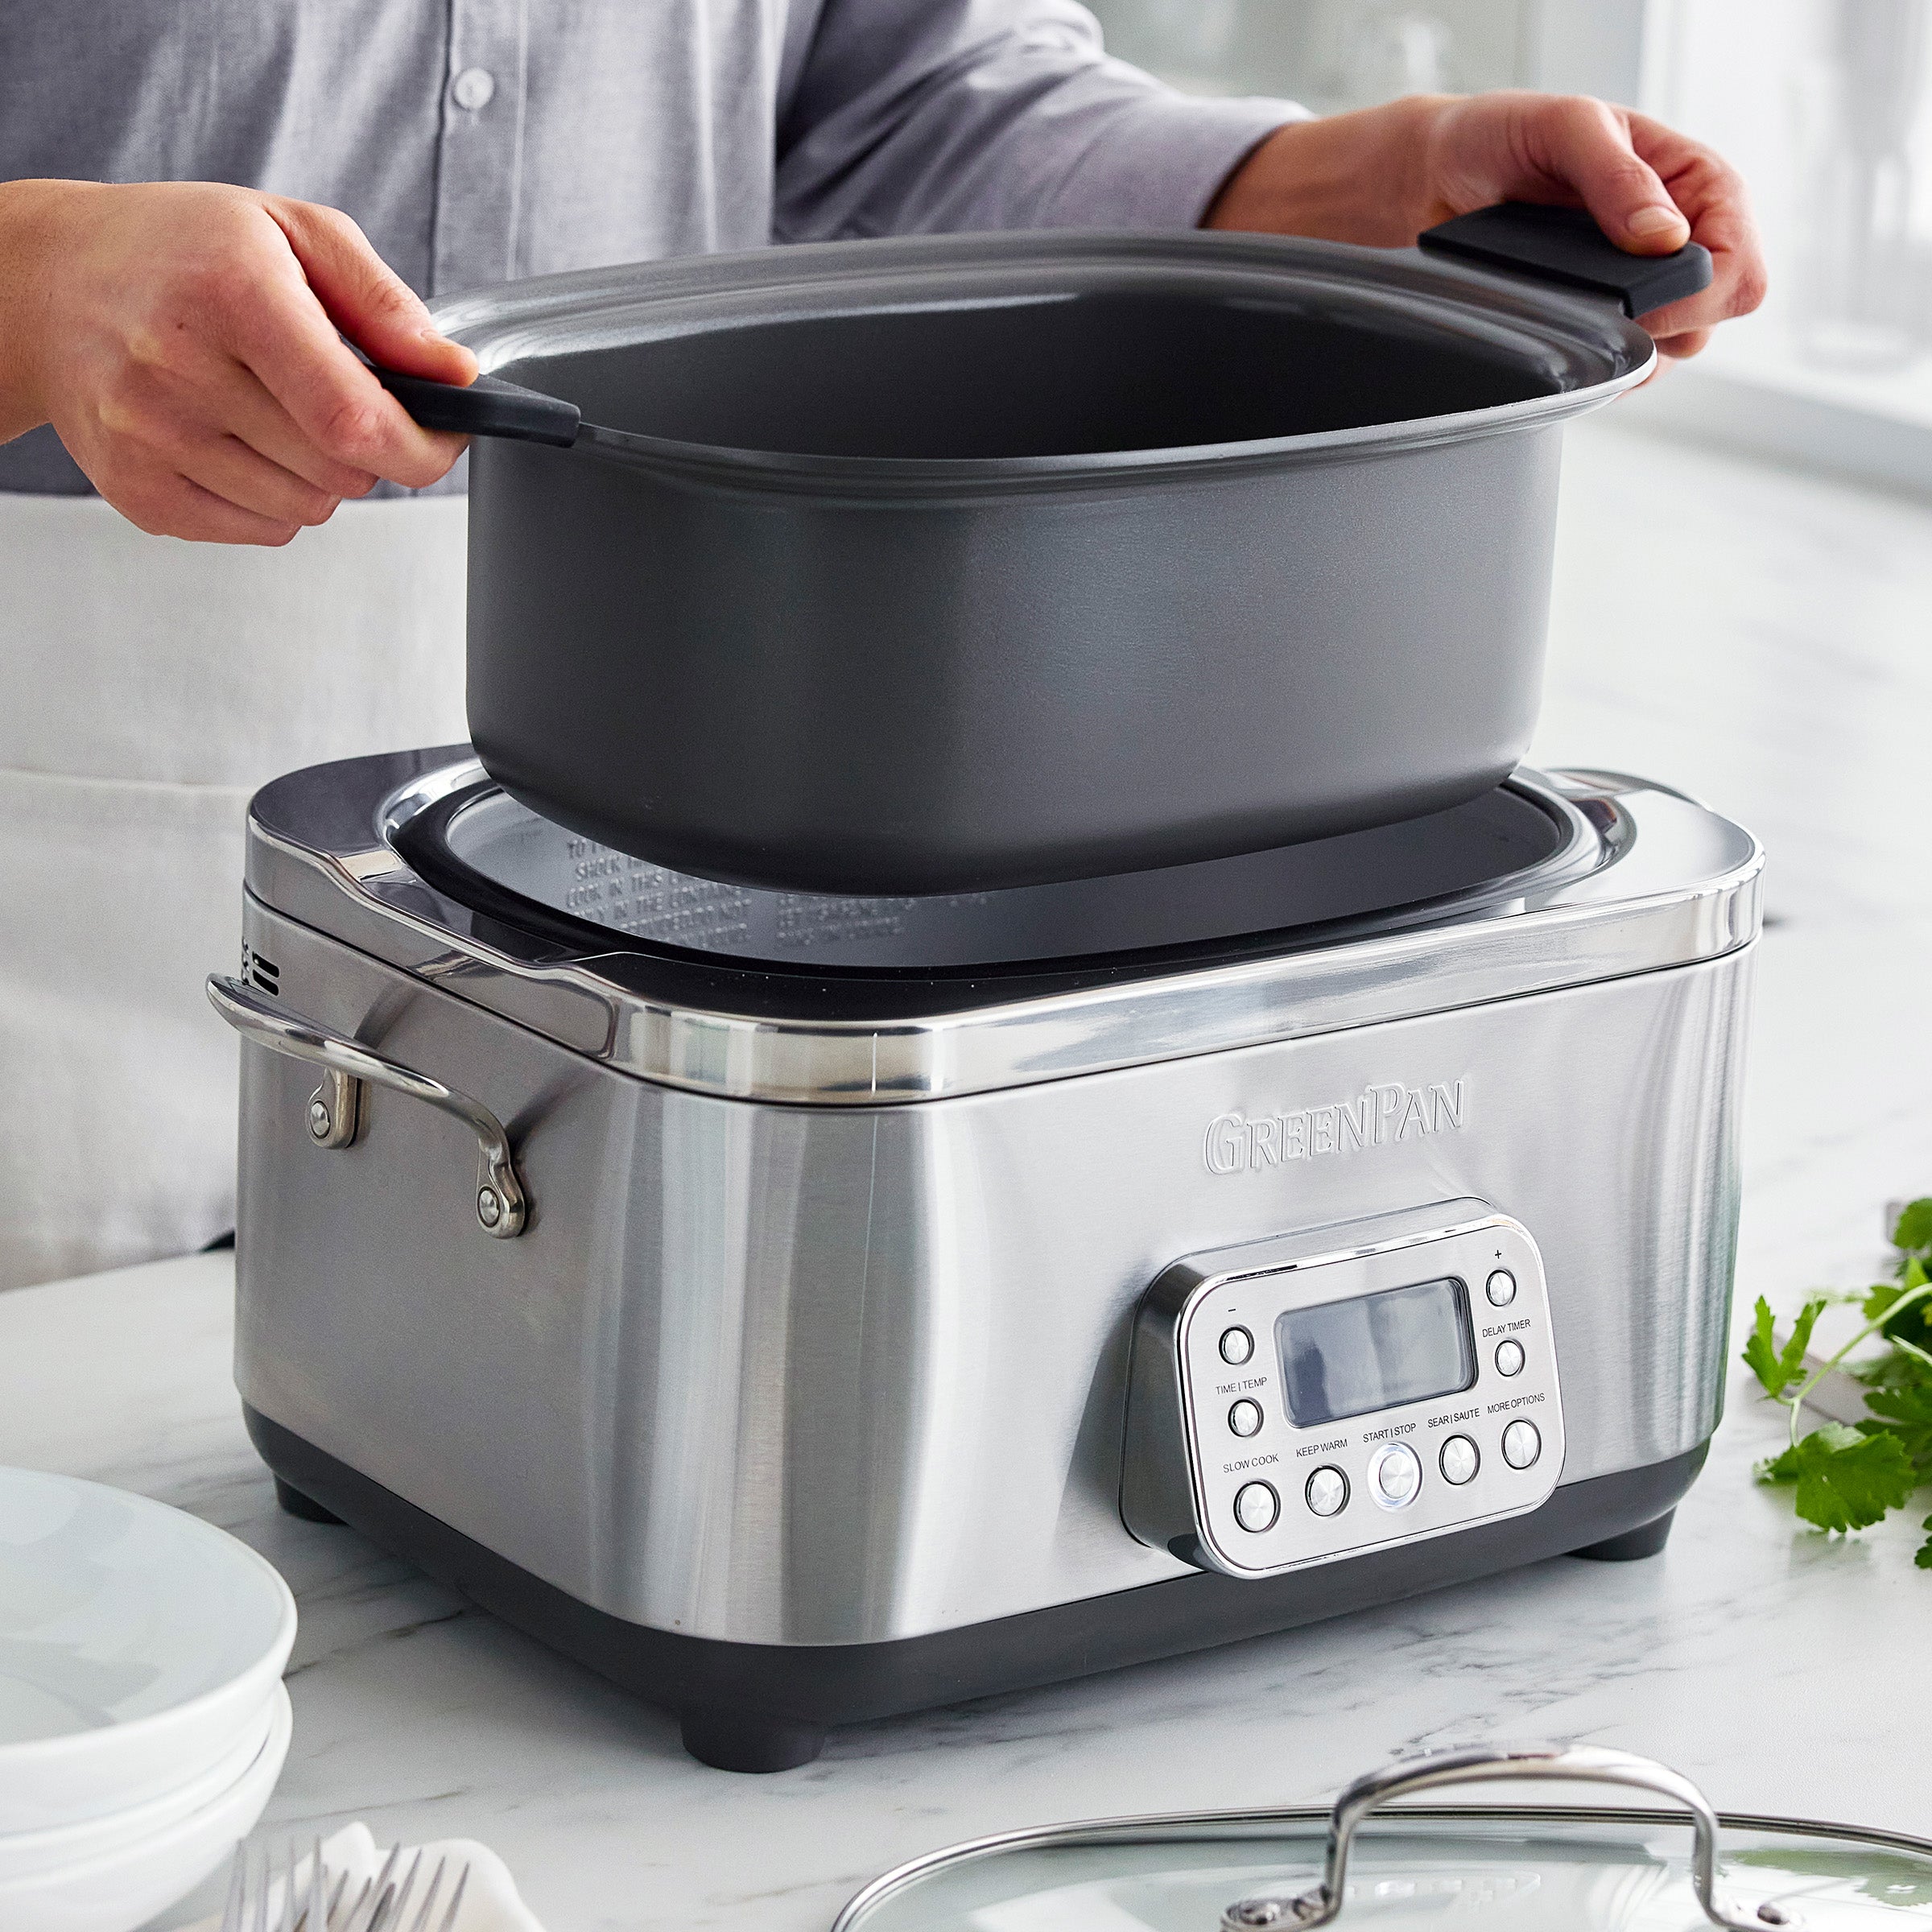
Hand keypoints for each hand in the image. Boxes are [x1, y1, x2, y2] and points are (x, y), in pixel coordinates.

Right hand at [0, 179, 475, 543]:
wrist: (48, 283)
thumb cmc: (180, 251)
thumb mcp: (294, 232)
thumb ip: (385, 305)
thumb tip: (455, 373)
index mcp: (232, 294)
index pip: (356, 418)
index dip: (422, 447)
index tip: (443, 436)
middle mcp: (179, 368)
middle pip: (342, 471)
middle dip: (371, 450)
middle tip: (342, 399)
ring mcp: (151, 437)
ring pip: (308, 508)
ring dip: (322, 474)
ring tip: (277, 409)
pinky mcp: (139, 491)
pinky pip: (262, 530)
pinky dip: (275, 497)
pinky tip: (240, 437)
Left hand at [1206, 92, 1765, 358]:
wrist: (1439, 175)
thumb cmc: (1503, 135)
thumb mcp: (1565, 129)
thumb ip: (1618, 179)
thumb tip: (1663, 237)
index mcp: (1693, 182)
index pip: (1740, 261)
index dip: (1705, 292)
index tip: (1645, 296)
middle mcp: (1679, 236)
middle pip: (1720, 313)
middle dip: (1671, 322)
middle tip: (1608, 306)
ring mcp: (1642, 283)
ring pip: (1676, 348)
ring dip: (1633, 346)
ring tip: (1576, 312)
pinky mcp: (1603, 318)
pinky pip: (1629, 366)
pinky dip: (1604, 366)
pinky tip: (1567, 336)